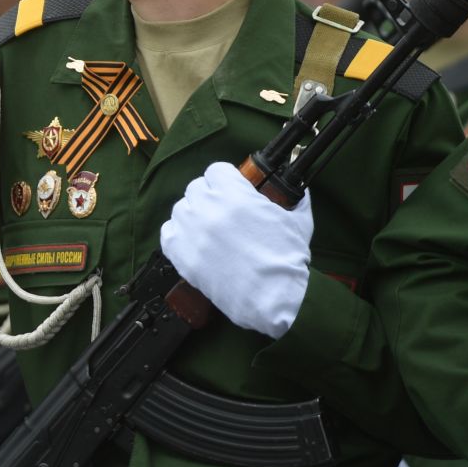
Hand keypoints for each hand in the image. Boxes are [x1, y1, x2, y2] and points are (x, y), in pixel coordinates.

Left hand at [159, 161, 311, 337]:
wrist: (272, 296)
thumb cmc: (286, 260)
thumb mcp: (299, 222)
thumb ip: (296, 202)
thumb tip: (299, 194)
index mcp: (235, 195)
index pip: (216, 171)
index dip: (224, 180)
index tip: (230, 190)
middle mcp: (208, 208)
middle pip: (196, 188)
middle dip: (209, 196)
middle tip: (221, 212)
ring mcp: (190, 229)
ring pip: (181, 208)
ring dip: (193, 215)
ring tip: (209, 230)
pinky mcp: (179, 252)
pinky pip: (168, 231)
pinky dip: (178, 234)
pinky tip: (194, 243)